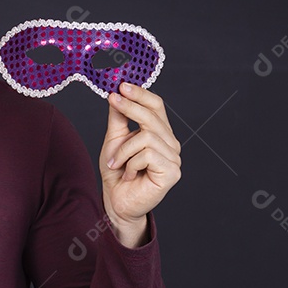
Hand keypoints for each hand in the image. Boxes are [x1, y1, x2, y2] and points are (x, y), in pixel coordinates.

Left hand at [99, 83, 181, 244]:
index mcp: (160, 133)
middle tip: (113, 100)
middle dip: (130, 106)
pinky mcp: (172, 172)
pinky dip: (130, 163)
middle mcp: (171, 143)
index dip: (141, 94)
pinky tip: (128, 175)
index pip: (157, 106)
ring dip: (124, 150)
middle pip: (153, 116)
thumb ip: (118, 118)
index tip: (121, 85)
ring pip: (146, 136)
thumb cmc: (117, 172)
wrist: (117, 202)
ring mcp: (174, 158)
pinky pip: (147, 154)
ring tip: (116, 163)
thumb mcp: (114, 140)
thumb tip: (117, 94)